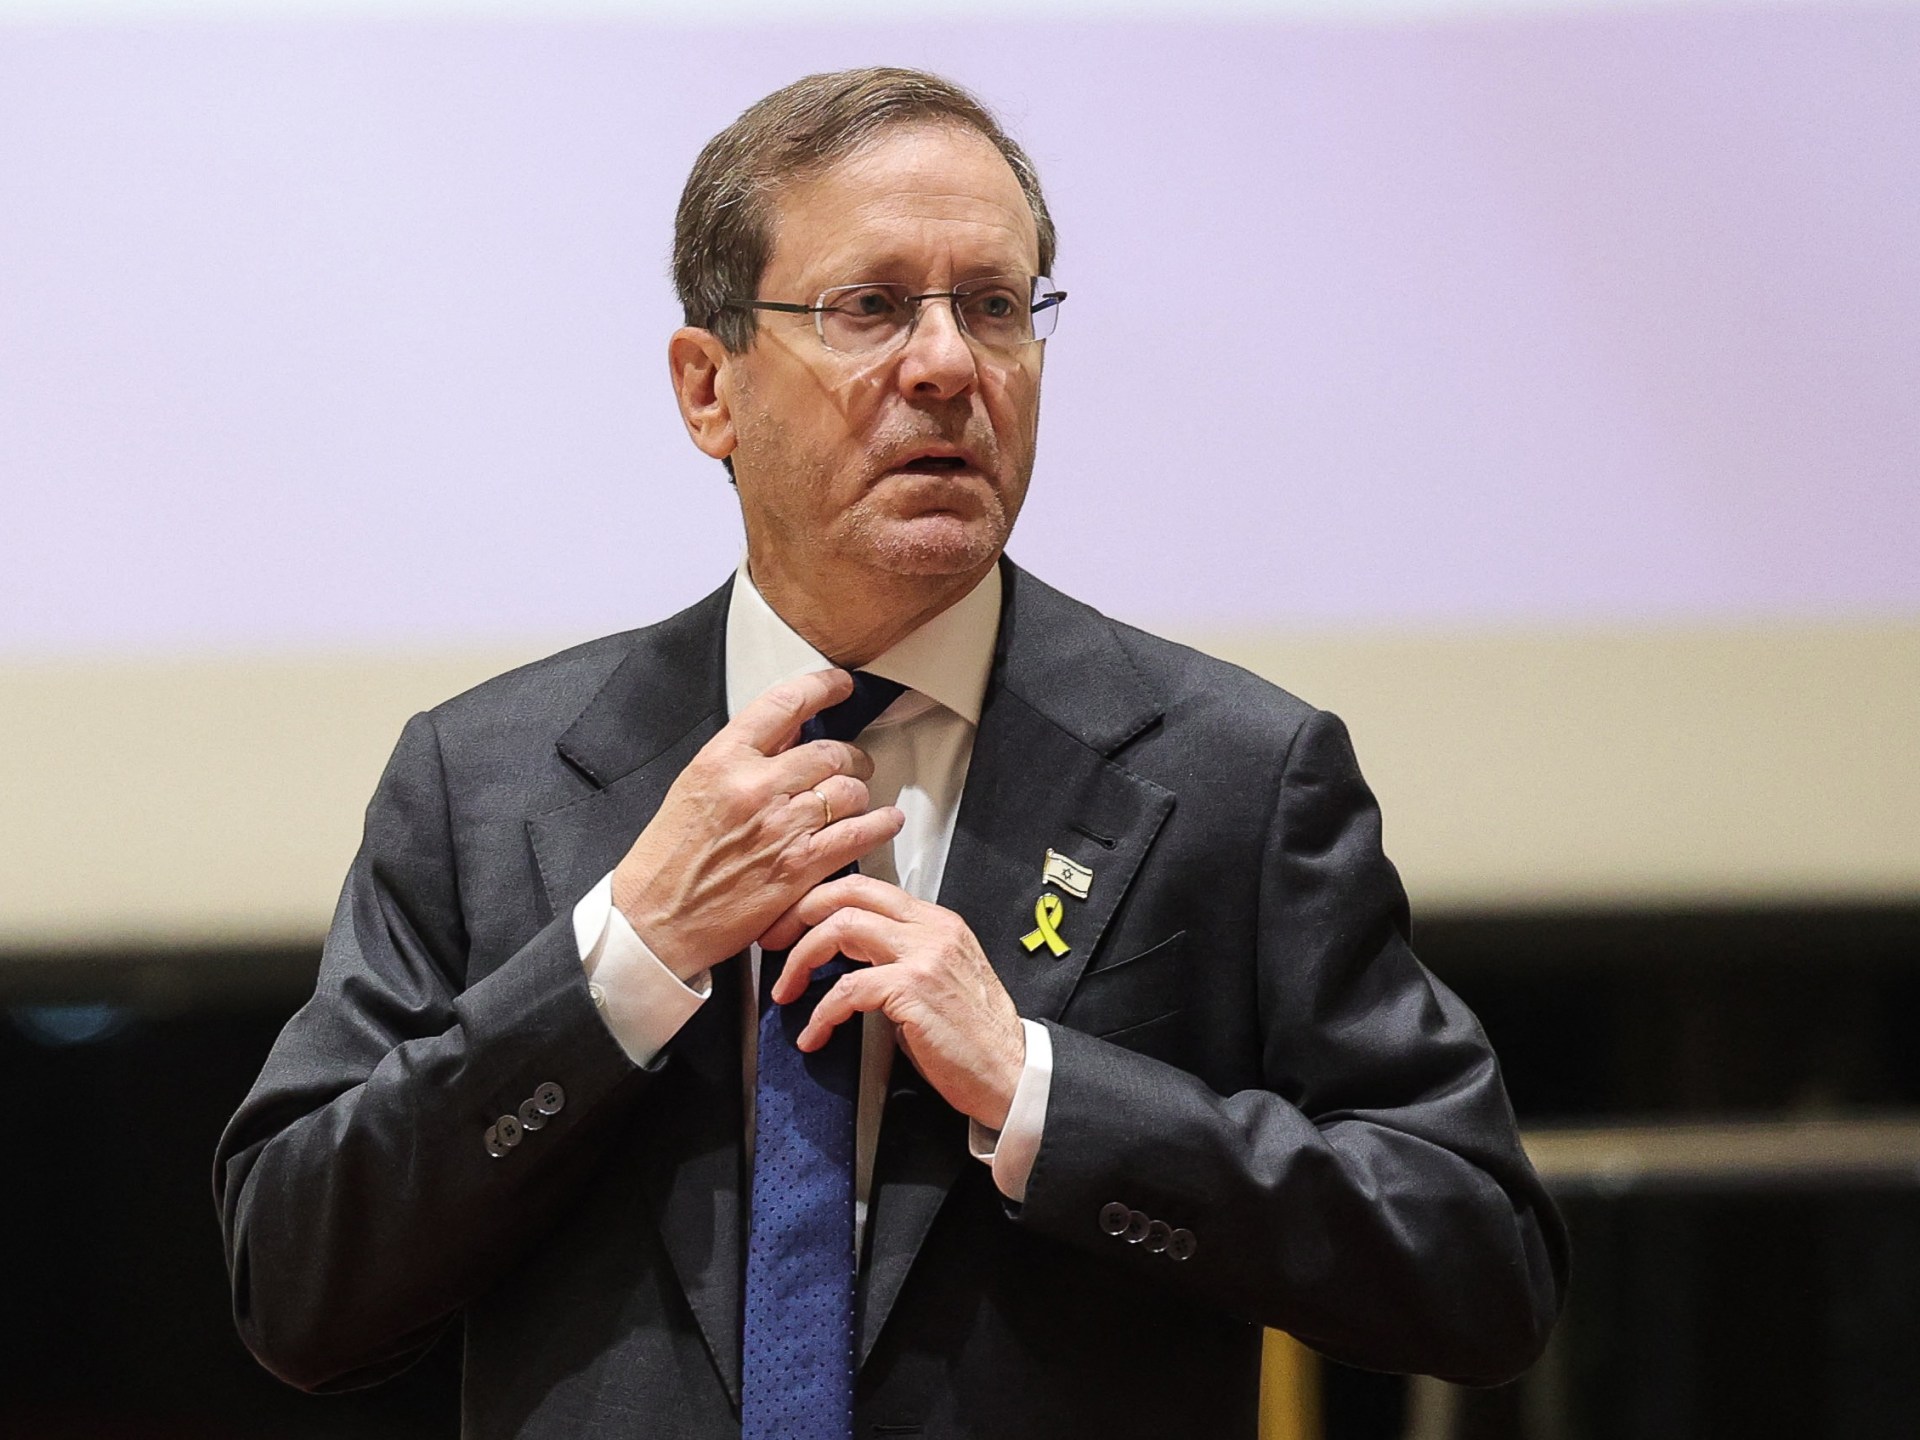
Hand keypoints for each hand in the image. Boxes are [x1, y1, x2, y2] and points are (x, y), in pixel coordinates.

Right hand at [611, 669, 904, 979]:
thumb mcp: (694, 788)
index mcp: (722, 760)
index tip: (839, 686)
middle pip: (829, 752)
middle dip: (849, 756)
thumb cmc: (669, 860)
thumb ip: (743, 757)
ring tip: (857, 798)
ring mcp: (781, 827)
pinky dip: (879, 824)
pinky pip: (857, 834)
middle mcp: (755, 787)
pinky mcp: (800, 866)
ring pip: (848, 790)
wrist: (657, 920)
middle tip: (852, 763)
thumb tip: (787, 732)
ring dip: (859, 792)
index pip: (784, 704)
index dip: (822, 688)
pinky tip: (886, 821)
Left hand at [759, 875, 1025, 1129]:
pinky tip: (814, 1035)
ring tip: (785, 992)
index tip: (793, 925)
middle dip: (799, 914)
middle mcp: (931, 927)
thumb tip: (848, 959)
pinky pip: (846, 990)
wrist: (1012, 1072)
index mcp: (936, 921)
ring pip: (841, 928)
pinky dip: (821, 1014)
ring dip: (801, 961)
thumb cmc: (973, 1037)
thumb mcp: (939, 978)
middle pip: (848, 893)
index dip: (821, 900)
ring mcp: (923, 955)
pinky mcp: (913, 989)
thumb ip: (901, 957)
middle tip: (774, 943)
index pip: (867, 887)